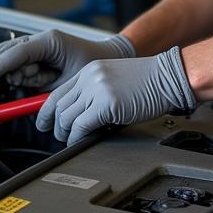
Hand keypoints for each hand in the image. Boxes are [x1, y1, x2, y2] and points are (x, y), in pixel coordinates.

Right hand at [0, 29, 134, 89]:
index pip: (18, 52)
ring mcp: (38, 46)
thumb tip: (24, 95)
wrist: (109, 56)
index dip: (0, 64)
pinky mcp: (37, 54)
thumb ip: (46, 87)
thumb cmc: (94, 63)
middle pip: (6, 50)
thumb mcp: (70, 79)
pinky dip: (7, 69)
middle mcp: (41, 40)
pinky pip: (16, 61)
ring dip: (4, 70)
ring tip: (4, 80)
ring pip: (8, 55)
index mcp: (49, 41)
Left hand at [36, 46, 196, 144]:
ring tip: (69, 141)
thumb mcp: (114, 80)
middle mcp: (89, 78)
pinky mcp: (106, 104)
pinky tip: (79, 141)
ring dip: (65, 133)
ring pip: (66, 117)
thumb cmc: (148, 82)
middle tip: (57, 136)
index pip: (58, 92)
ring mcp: (97, 90)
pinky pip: (80, 125)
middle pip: (58, 105)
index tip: (45, 122)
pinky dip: (76, 137)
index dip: (47, 111)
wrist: (168, 76)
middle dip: (53, 125)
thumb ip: (95, 92)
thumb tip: (78, 116)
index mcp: (89, 71)